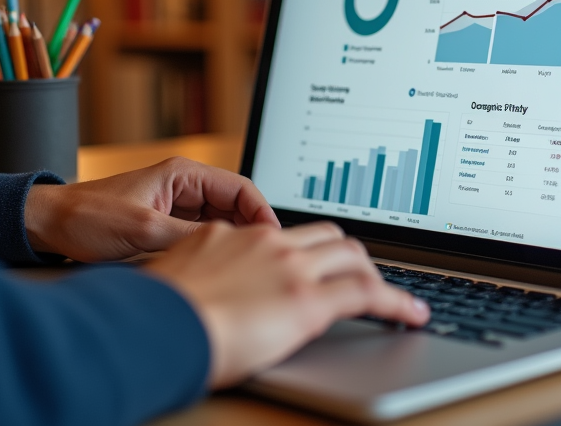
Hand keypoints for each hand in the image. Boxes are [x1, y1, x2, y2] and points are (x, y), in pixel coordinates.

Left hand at [24, 156, 279, 261]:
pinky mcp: (166, 224)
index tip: (274, 237)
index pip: (240, 188)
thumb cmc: (87, 217)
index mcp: (183, 174)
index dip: (262, 212)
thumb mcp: (143, 230)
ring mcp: (176, 205)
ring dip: (234, 240)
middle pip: (235, 205)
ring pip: (221, 222)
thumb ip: (188, 236)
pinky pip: (203, 234)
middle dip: (252, 229)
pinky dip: (215, 248)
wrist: (48, 225)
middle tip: (263, 256)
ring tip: (245, 264)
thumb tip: (228, 247)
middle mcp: (184, 185)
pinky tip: (219, 265)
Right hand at [144, 221, 429, 387]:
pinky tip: (411, 315)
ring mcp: (291, 266)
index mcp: (232, 234)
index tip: (317, 260)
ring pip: (353, 255)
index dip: (309, 247)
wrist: (151, 327)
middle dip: (351, 255)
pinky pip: (368, 293)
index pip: (284, 232)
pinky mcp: (309, 298)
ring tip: (390, 297)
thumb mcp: (175, 281)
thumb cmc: (149, 315)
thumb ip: (201, 277)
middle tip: (361, 276)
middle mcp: (267, 241)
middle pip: (327, 234)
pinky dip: (397, 303)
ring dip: (374, 273)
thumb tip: (203, 294)